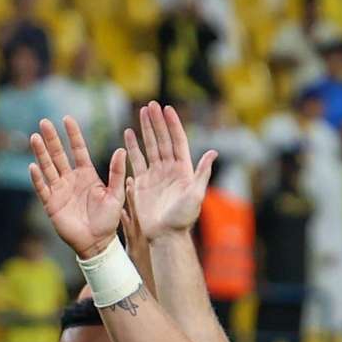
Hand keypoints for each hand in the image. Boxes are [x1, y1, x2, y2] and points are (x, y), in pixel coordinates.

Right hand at [28, 116, 120, 256]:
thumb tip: (121, 150)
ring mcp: (60, 191)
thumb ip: (118, 173)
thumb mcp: (116, 195)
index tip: (67, 119)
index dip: (73, 135)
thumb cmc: (109, 220)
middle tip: (44, 121)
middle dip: (52, 139)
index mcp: (87, 175)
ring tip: (34, 137)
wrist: (97, 243)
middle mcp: (71, 179)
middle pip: (59, 155)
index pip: (78, 150)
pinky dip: (37, 178)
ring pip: (48, 167)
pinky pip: (43, 188)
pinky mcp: (51, 204)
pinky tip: (33, 166)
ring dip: (41, 153)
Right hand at [124, 100, 215, 242]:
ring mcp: (155, 175)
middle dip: (157, 122)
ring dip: (146, 130)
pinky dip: (132, 147)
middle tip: (151, 105)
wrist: (166, 236)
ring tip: (142, 112)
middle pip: (162, 140)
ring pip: (150, 147)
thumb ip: (202, 173)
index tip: (167, 108)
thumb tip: (213, 152)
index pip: (177, 141)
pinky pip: (136, 161)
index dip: (172, 125)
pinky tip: (128, 134)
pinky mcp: (142, 183)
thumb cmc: (183, 219)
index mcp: (183, 169)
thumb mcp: (196, 195)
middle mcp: (169, 169)